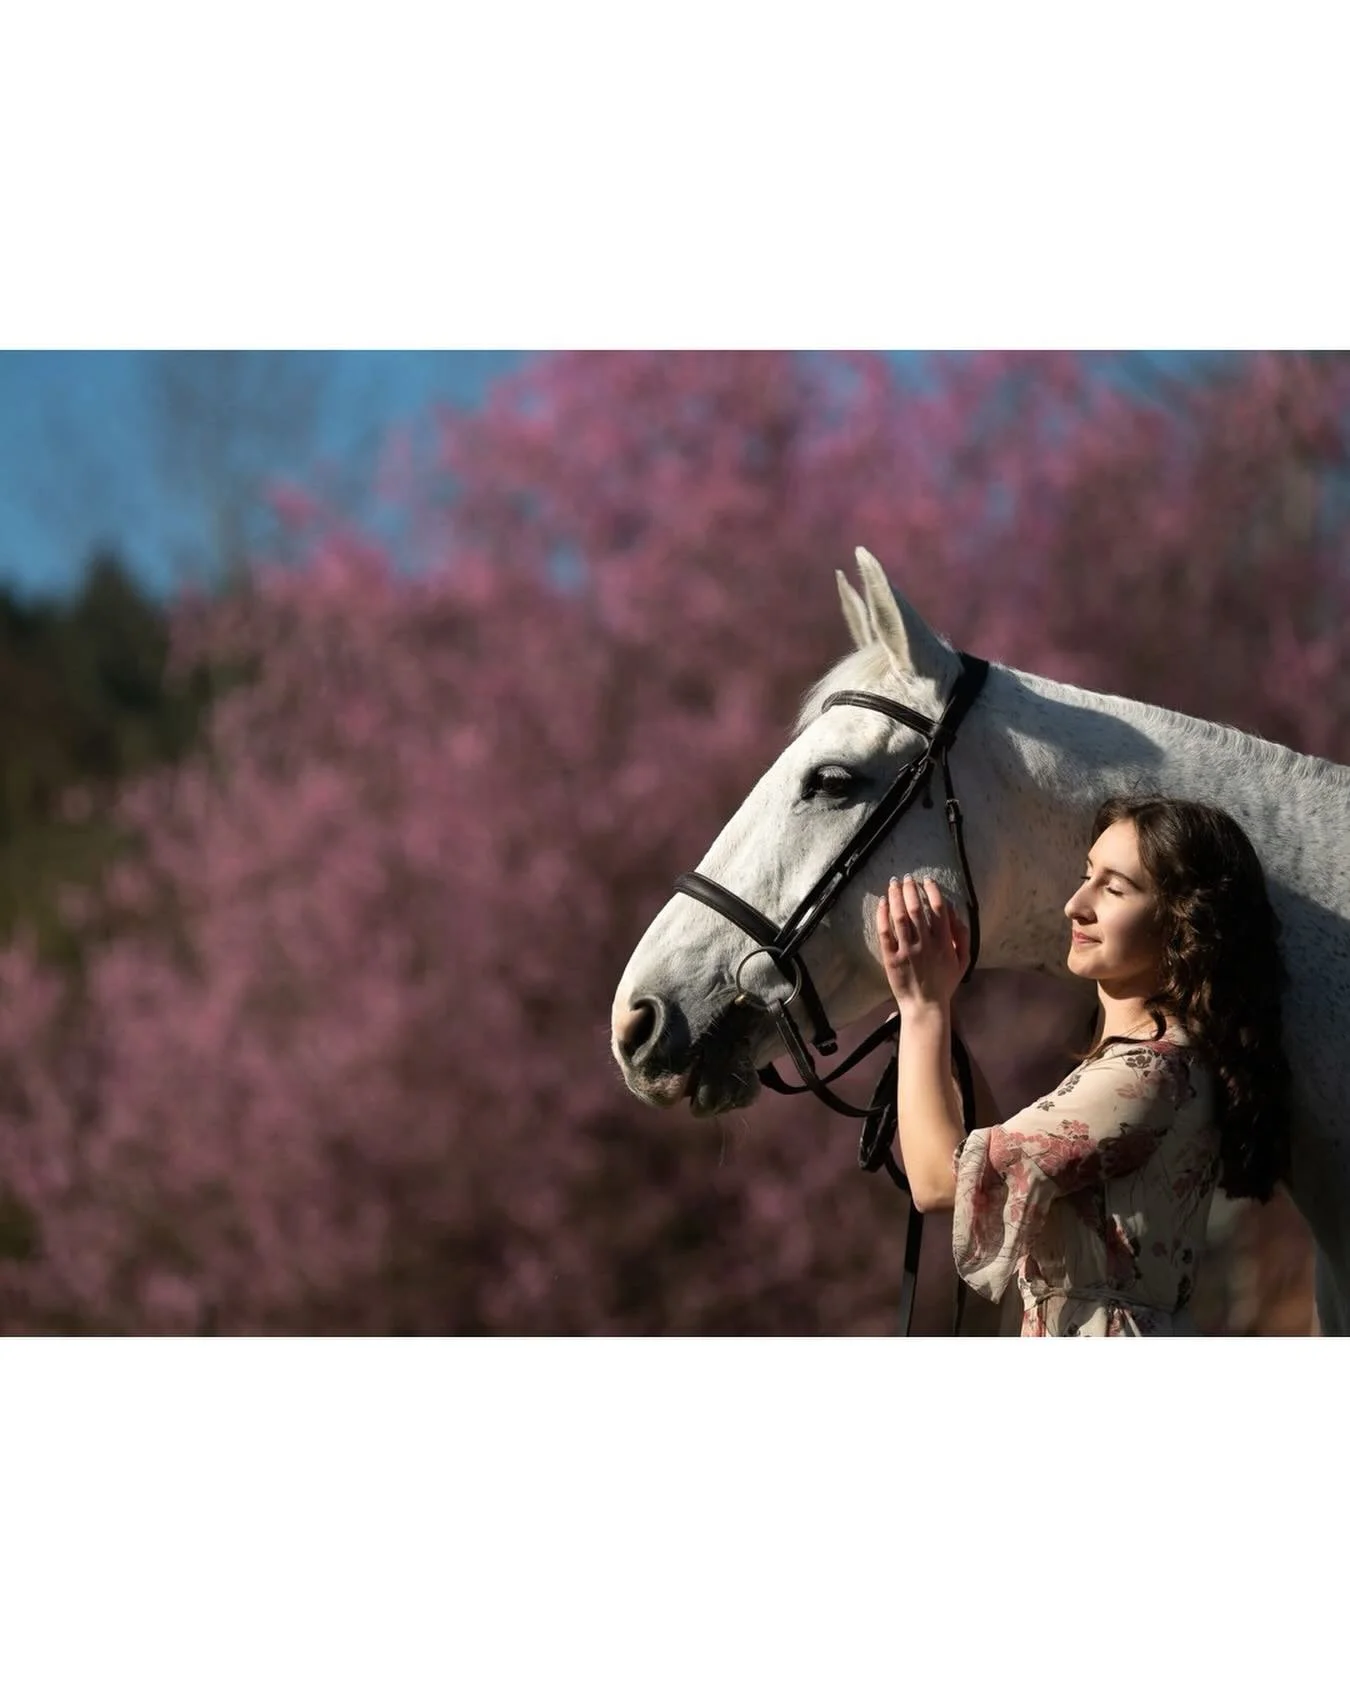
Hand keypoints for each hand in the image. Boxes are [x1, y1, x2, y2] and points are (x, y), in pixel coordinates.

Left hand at [876, 875, 969, 1012]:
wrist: (925, 1005)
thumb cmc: (945, 982)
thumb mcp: (963, 960)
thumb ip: (962, 935)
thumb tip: (954, 911)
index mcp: (944, 943)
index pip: (938, 909)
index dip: (932, 891)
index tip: (926, 880)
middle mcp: (925, 944)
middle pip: (916, 909)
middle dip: (911, 889)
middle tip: (906, 878)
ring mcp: (906, 951)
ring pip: (899, 917)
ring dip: (895, 897)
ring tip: (893, 884)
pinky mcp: (891, 958)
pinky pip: (885, 933)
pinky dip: (883, 915)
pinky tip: (882, 903)